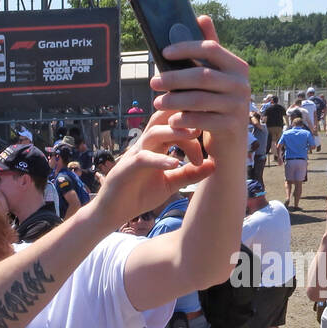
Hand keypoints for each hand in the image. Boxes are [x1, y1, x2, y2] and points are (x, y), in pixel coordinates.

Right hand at [89, 111, 210, 230]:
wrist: (112, 212)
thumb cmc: (139, 195)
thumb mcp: (170, 183)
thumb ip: (190, 173)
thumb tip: (214, 164)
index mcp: (156, 145)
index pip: (177, 123)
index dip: (195, 129)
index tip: (210, 146)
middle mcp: (145, 145)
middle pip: (164, 117)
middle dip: (185, 115)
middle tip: (206, 122)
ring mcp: (135, 154)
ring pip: (155, 132)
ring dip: (176, 131)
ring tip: (194, 136)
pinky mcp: (126, 168)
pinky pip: (144, 158)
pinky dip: (160, 159)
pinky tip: (176, 164)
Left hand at [151, 15, 251, 145]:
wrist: (230, 142)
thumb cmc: (216, 105)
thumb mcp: (215, 77)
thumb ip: (209, 51)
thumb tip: (202, 17)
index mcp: (237, 66)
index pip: (211, 49)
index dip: (186, 48)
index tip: (163, 52)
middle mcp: (241, 84)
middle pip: (202, 75)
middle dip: (174, 78)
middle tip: (152, 82)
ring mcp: (238, 105)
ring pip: (200, 99)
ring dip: (174, 99)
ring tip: (156, 101)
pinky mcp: (231, 126)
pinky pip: (202, 120)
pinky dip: (184, 119)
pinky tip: (170, 120)